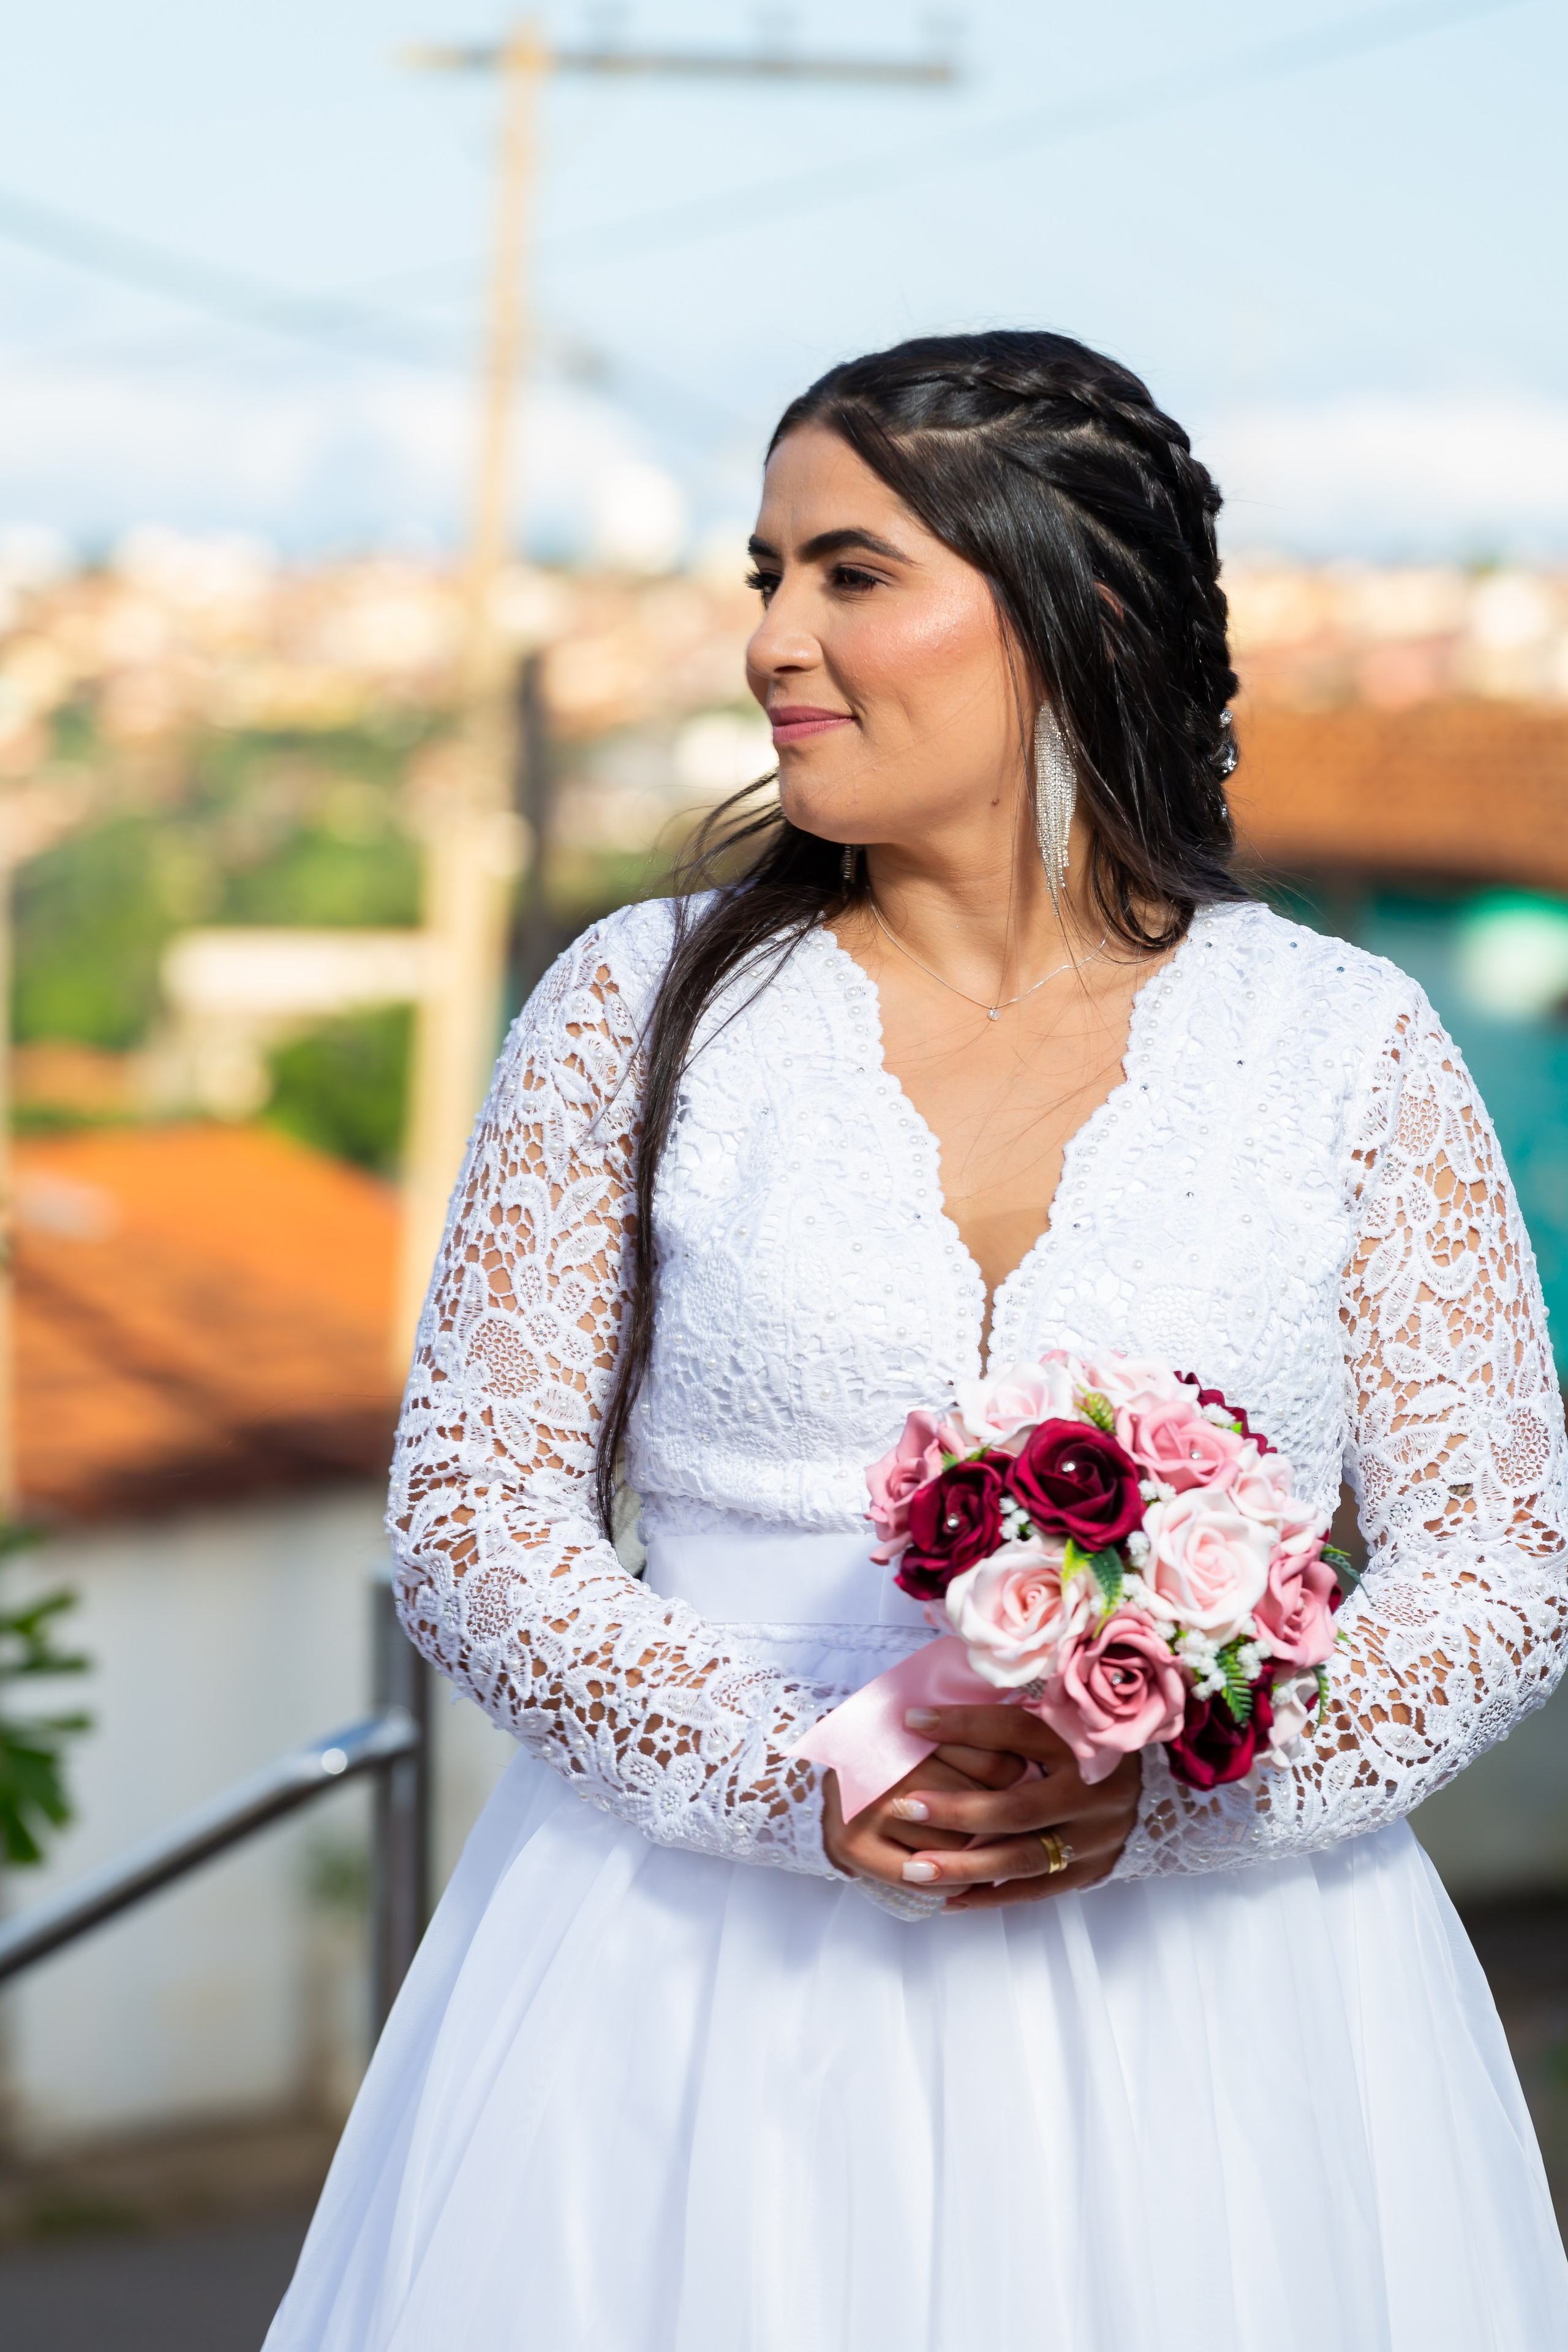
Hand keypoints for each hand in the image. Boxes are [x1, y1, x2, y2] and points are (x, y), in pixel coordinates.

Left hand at [822, 1706, 1141, 1910]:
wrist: (1149, 1777)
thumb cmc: (1085, 1733)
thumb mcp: (1059, 1709)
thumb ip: (1009, 1708)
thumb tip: (932, 1702)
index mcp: (1084, 1737)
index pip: (1015, 1729)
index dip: (961, 1724)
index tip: (911, 1722)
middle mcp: (1095, 1790)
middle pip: (1018, 1806)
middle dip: (956, 1810)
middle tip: (903, 1807)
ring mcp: (1098, 1835)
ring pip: (1025, 1857)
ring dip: (965, 1866)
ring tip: (914, 1870)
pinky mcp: (1096, 1868)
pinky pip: (1037, 1888)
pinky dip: (992, 1895)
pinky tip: (949, 1897)